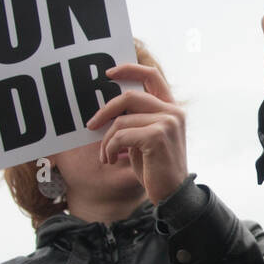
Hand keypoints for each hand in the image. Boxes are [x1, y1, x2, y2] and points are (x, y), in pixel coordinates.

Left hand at [84, 63, 188, 204]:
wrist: (172, 195)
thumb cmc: (156, 169)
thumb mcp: (145, 139)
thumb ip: (135, 120)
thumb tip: (109, 110)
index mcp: (171, 109)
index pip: (152, 75)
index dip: (129, 69)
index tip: (109, 74)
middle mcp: (173, 112)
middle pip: (130, 96)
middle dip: (105, 111)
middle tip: (91, 125)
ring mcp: (168, 122)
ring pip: (121, 120)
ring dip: (106, 140)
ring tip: (105, 156)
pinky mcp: (158, 136)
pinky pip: (121, 135)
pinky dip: (109, 149)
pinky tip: (109, 160)